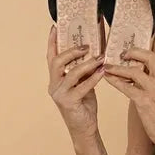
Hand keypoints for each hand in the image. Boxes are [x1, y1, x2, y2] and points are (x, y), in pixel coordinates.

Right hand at [46, 24, 105, 138]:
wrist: (84, 128)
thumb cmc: (84, 104)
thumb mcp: (84, 83)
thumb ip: (85, 70)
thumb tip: (96, 52)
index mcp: (56, 78)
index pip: (51, 56)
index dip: (52, 41)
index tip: (56, 26)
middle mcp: (54, 84)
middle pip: (57, 61)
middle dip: (72, 50)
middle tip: (87, 45)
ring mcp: (60, 94)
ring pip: (70, 72)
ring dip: (87, 63)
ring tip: (100, 57)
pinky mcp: (69, 102)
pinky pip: (82, 86)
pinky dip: (93, 78)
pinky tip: (103, 71)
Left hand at [103, 21, 154, 147]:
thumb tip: (147, 67)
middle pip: (149, 56)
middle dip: (134, 51)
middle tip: (123, 52)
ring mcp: (154, 90)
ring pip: (135, 71)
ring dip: (119, 67)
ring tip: (109, 66)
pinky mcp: (145, 102)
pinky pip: (126, 87)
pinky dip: (115, 81)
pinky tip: (107, 78)